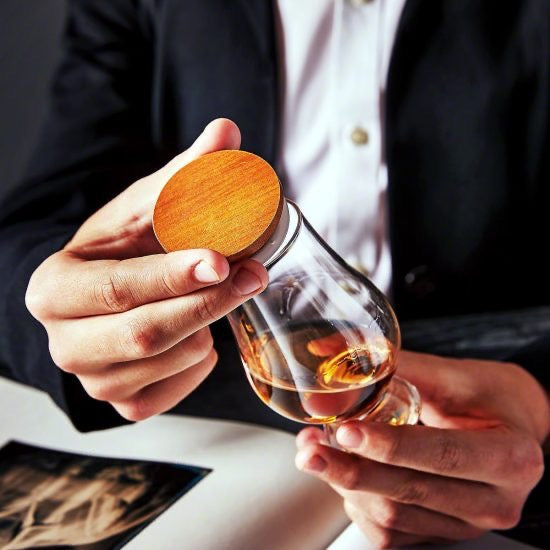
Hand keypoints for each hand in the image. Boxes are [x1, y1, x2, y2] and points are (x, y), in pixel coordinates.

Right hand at [26, 119, 267, 420]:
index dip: (172, 276)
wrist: (103, 299)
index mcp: (55, 289)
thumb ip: (184, 174)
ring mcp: (92, 380)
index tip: (221, 260)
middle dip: (207, 304)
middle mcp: (63, 343)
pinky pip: (176, 391)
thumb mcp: (142, 211)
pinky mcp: (122, 404)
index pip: (118, 288)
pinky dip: (198, 364)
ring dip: (206, 328)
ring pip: (169, 361)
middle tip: (253, 275)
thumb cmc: (122, 252)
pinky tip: (196, 335)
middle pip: (145, 334)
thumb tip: (227, 132)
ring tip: (210, 298)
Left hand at [295, 351, 548, 547]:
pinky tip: (344, 474)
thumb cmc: (486, 396)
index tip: (346, 429)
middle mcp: (494, 501)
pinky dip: (357, 504)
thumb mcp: (450, 373)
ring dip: (346, 484)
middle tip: (310, 448)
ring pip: (395, 517)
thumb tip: (328, 354)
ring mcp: (467, 524)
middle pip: (411, 492)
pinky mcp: (442, 533)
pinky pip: (392, 534)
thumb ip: (391, 366)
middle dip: (350, 469)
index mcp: (509, 457)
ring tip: (316, 451)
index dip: (390, 446)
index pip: (442, 455)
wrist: (509, 425)